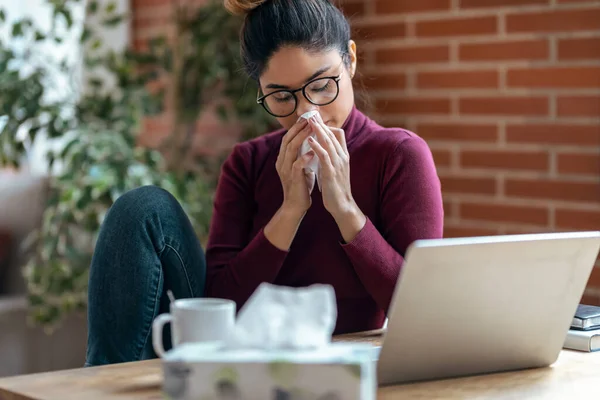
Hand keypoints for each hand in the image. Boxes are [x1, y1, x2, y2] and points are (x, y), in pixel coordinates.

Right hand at [276, 118, 315, 215]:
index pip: (288, 138)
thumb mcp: (301, 167)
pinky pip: (297, 165)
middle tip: (309, 118)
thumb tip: (312, 142)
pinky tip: (313, 152)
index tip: (307, 118)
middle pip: (288, 140)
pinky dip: (304, 158)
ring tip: (312, 129)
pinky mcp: (292, 179)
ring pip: (291, 149)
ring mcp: (286, 170)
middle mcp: (282, 162)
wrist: (296, 206)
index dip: (296, 127)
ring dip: (302, 138)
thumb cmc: (301, 186)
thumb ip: (302, 155)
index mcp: (283, 159)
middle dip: (299, 128)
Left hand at [307, 115, 365, 241]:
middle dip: (321, 124)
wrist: (342, 205)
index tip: (316, 119)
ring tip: (309, 121)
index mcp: (343, 155)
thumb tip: (322, 147)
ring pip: (329, 142)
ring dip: (319, 131)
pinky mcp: (332, 172)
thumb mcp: (334, 168)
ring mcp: (338, 164)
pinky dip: (317, 147)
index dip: (327, 125)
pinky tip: (309, 140)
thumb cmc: (336, 187)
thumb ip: (330, 157)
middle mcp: (342, 157)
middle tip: (311, 114)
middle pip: (332, 135)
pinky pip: (324, 156)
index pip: (338, 134)